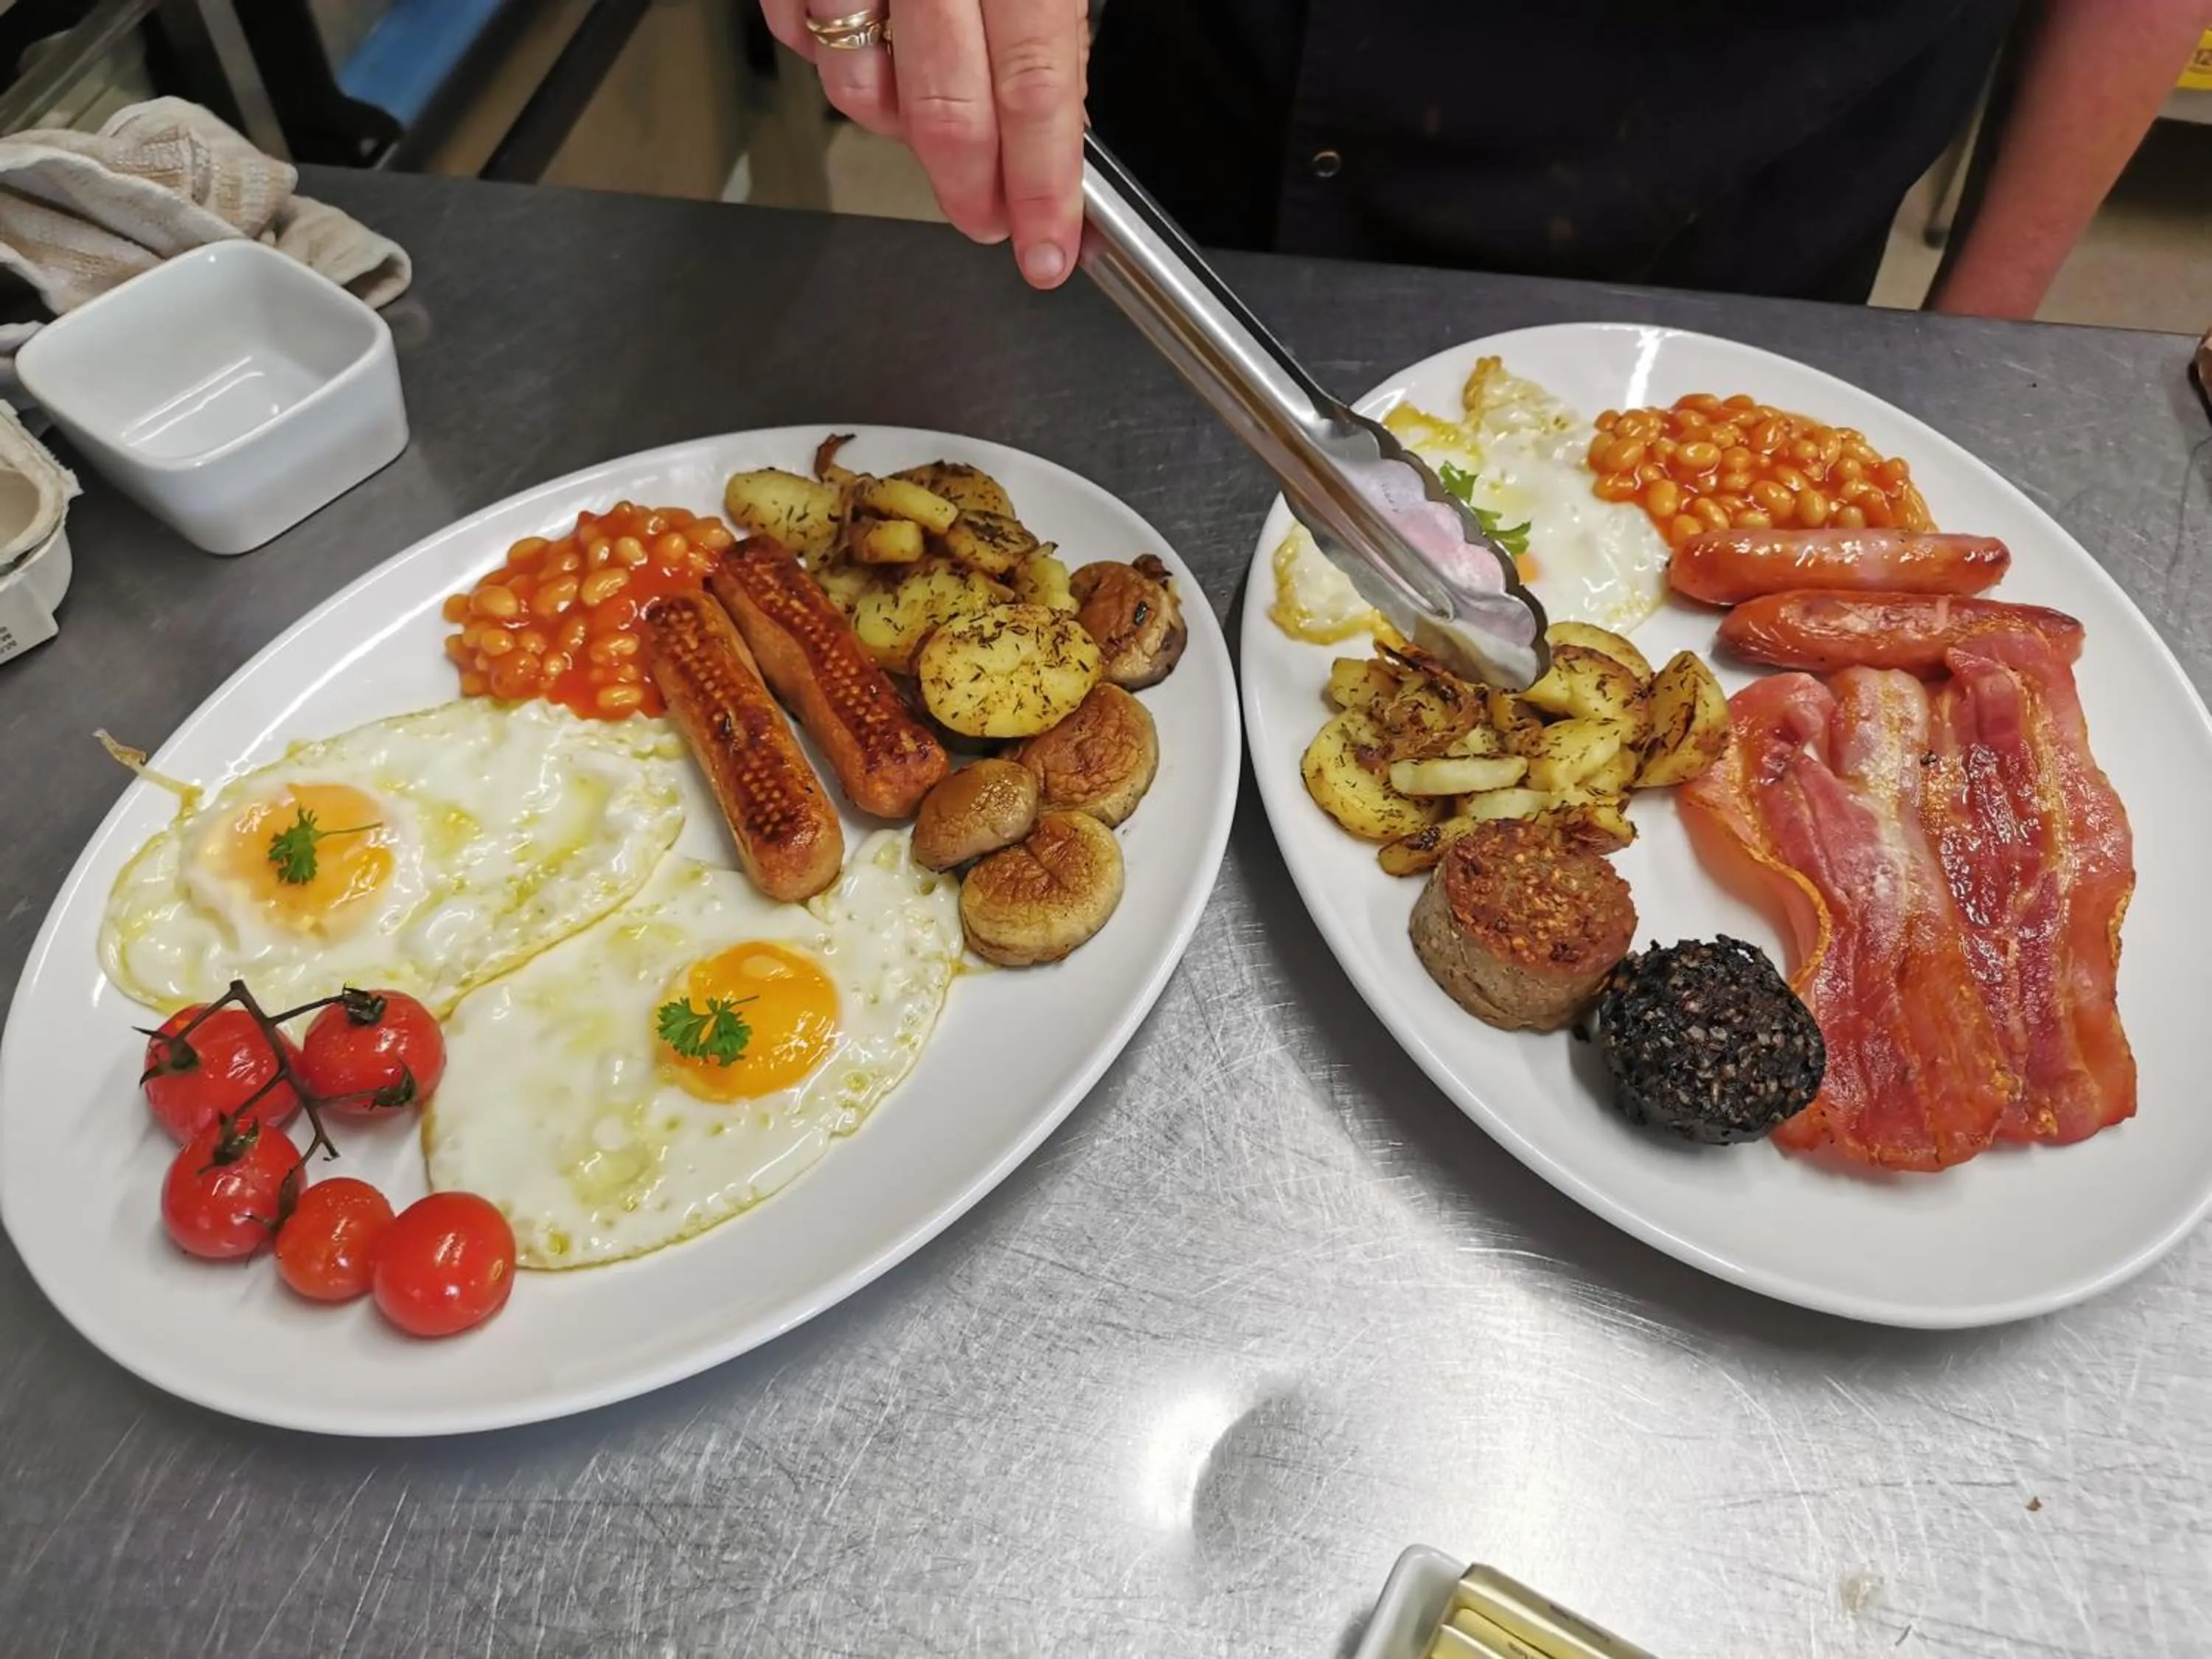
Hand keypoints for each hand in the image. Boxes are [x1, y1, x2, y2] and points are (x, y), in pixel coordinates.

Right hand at [759, 0, 1089, 288]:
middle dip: (969, 187)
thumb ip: (1048, 36)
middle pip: (946, 113)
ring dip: (894, 121)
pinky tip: (862, 39)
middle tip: (986, 215)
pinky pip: (797, 39)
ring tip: (920, 96)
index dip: (1042, 185)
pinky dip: (829, 58)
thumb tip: (1063, 136)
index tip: (1048, 250)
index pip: (1033, 91)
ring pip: (860, 92)